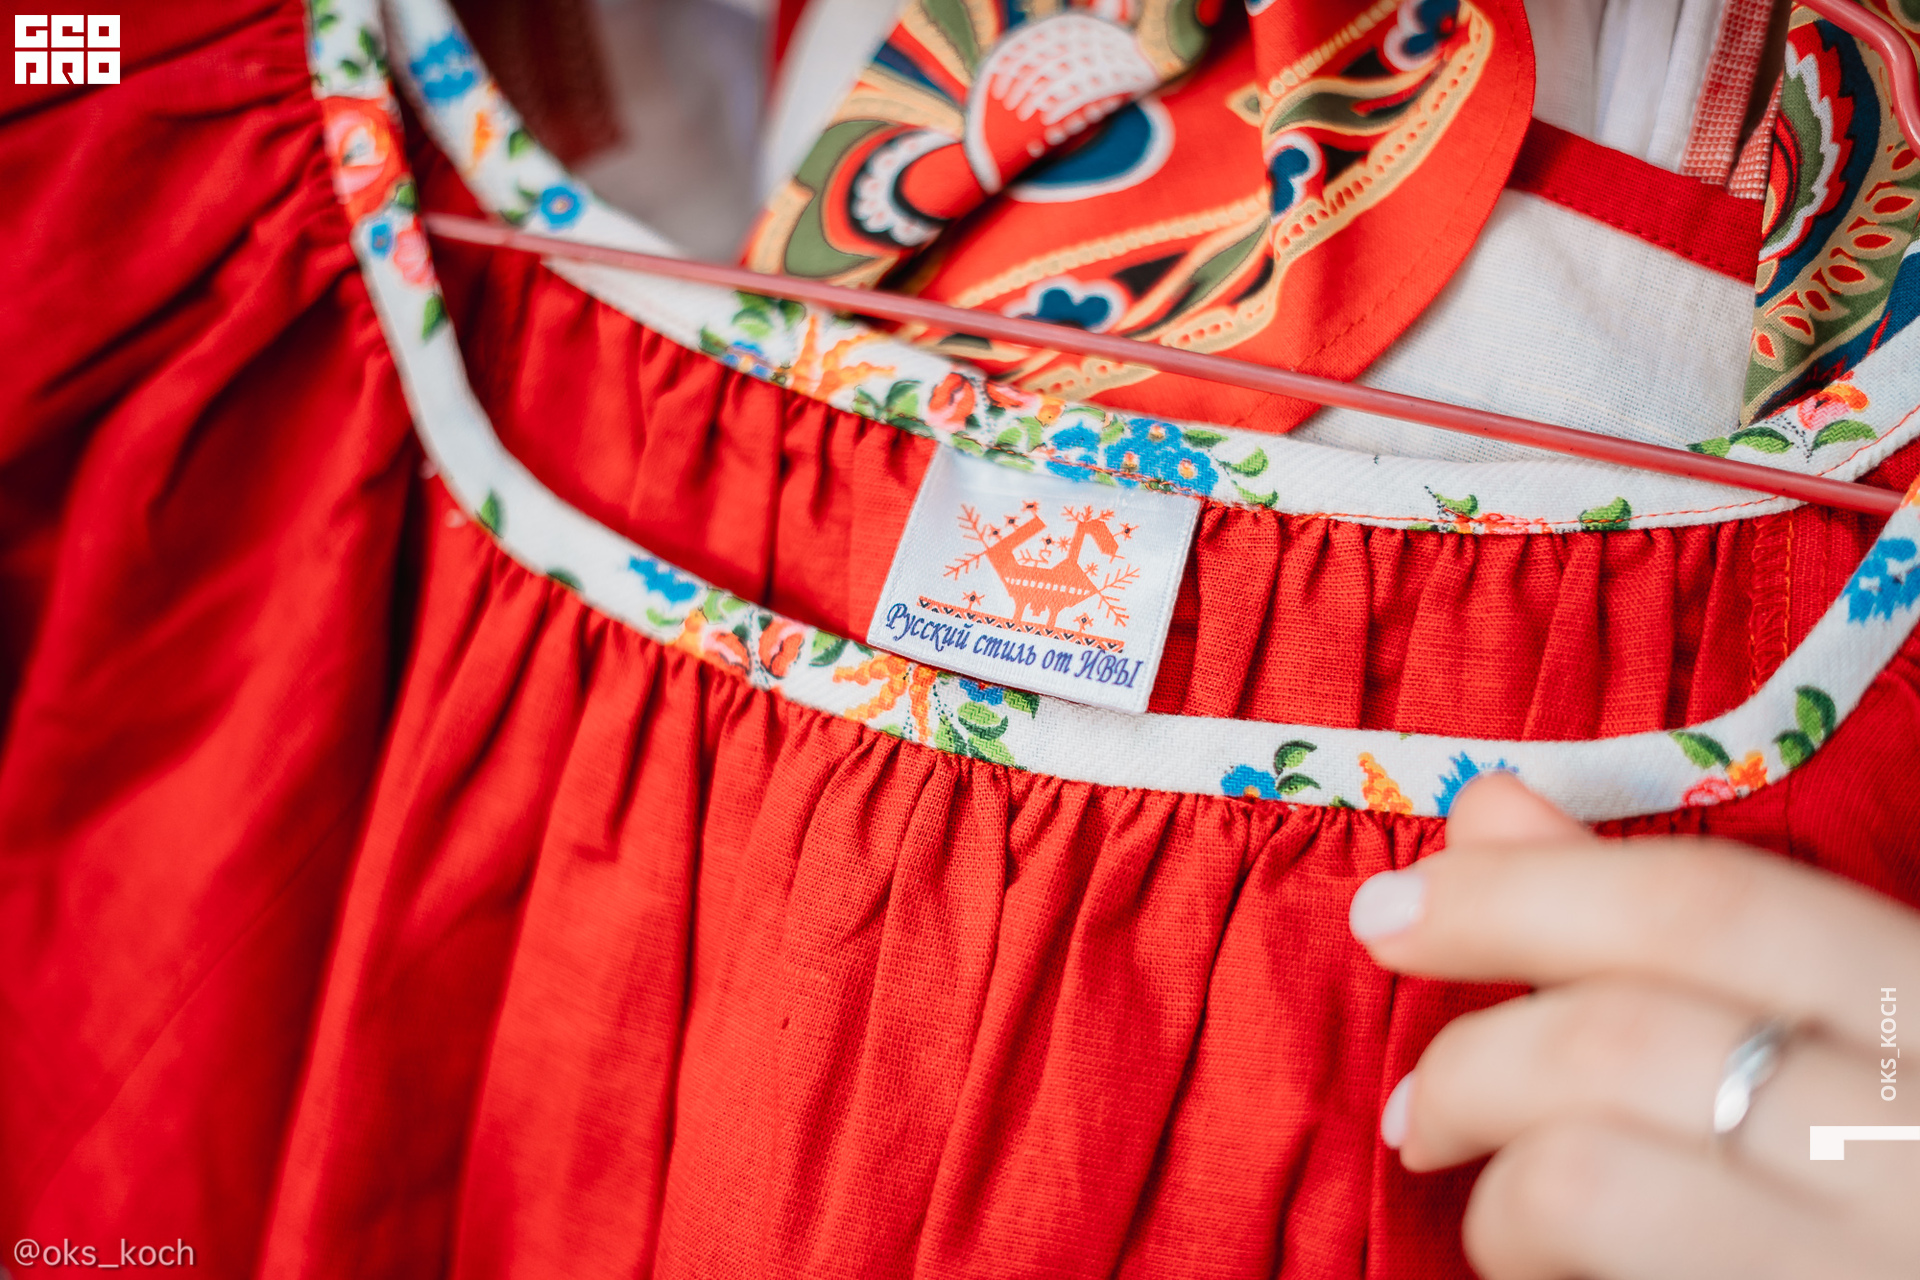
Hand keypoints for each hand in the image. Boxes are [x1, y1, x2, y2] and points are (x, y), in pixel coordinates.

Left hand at [1348, 772, 1919, 1279]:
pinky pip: (1608, 1263)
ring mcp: (1879, 1261)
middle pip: (1624, 1039)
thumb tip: (1490, 806)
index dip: (1515, 891)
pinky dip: (1529, 1252)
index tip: (1391, 909)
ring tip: (1495, 1219)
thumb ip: (1659, 918)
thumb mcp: (1820, 1027)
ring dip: (1491, 1184)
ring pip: (1586, 1174)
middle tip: (1406, 1114)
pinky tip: (1544, 1266)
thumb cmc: (1884, 1167)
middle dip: (1469, 1056)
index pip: (1709, 906)